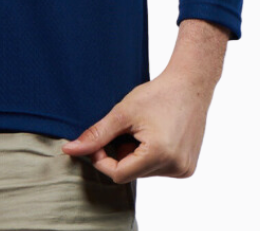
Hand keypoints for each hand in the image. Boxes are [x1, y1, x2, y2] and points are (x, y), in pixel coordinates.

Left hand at [60, 69, 213, 183]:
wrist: (190, 84)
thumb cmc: (157, 94)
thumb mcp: (122, 113)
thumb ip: (96, 135)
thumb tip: (69, 151)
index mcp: (159, 155)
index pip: (118, 174)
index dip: (102, 159)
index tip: (98, 141)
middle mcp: (175, 168)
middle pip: (131, 173)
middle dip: (121, 153)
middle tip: (125, 128)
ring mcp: (183, 169)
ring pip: (143, 172)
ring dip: (135, 155)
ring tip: (143, 129)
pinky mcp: (187, 167)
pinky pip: (158, 169)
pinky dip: (150, 155)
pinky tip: (155, 134)